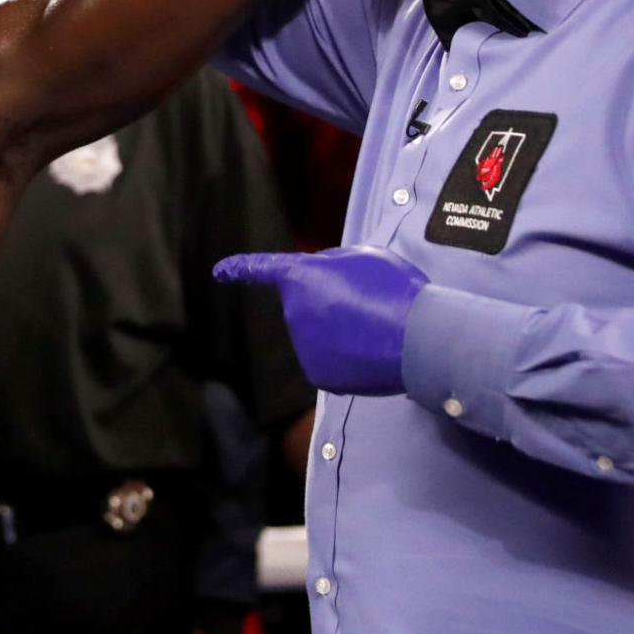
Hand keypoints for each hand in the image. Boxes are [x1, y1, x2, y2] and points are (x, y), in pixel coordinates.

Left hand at [215, 246, 428, 395]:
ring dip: (340, 332)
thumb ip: (333, 267)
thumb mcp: (363, 257)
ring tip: (374, 329)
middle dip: (330, 304)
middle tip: (368, 305)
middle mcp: (294, 312)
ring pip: (320, 335)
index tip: (218, 272)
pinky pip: (330, 362)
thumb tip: (323, 280)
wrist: (415, 338)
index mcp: (301, 276)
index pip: (262, 269)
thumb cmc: (394, 290)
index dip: (240, 268)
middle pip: (308, 305)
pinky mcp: (319, 375)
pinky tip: (370, 352)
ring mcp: (304, 347)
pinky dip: (347, 359)